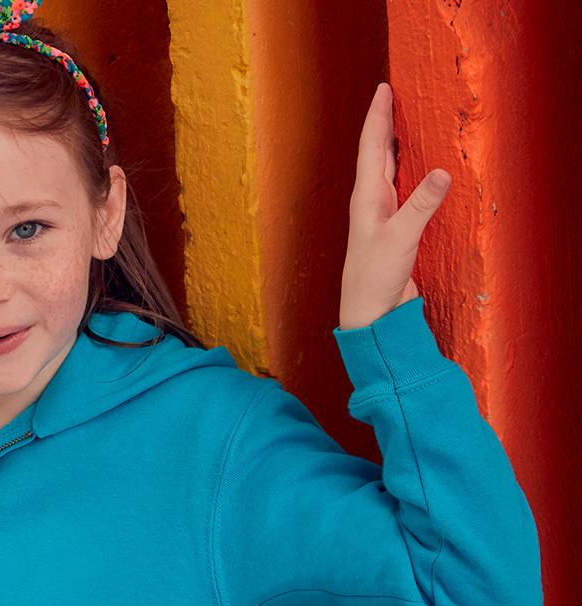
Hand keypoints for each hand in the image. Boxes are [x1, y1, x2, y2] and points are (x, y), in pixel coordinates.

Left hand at [339, 82, 450, 329]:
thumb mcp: (400, 238)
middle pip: (378, 154)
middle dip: (385, 124)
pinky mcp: (395, 230)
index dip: (378, 117)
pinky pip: (403, 191)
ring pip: (389, 171)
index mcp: (366, 198)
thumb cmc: (374, 279)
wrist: (369, 315)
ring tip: (404, 121)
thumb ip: (420, 205)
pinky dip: (409, 173)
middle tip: (394, 95)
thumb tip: (441, 172)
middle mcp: (371, 203)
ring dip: (396, 146)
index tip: (383, 88)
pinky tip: (417, 170)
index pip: (372, 148)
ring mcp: (382, 216)